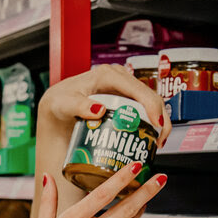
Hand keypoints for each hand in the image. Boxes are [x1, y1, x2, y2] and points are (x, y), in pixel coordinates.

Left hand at [39, 64, 171, 147]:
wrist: (57, 107)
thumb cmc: (59, 102)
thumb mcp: (64, 104)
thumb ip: (78, 105)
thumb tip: (99, 109)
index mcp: (108, 75)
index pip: (138, 90)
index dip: (152, 107)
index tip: (157, 126)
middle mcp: (119, 78)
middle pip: (150, 97)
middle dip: (160, 118)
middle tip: (159, 141)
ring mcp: (124, 88)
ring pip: (150, 103)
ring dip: (158, 122)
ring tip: (157, 142)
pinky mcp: (125, 99)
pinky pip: (144, 109)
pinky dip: (150, 123)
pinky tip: (150, 137)